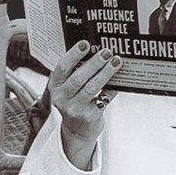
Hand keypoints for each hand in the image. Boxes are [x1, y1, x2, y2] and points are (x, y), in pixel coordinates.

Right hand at [48, 41, 121, 168]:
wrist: (76, 131)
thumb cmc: (74, 102)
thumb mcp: (67, 89)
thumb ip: (74, 73)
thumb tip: (94, 52)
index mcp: (55, 87)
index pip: (62, 67)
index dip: (73, 54)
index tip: (85, 44)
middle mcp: (62, 98)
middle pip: (78, 77)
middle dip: (94, 63)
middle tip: (106, 52)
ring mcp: (75, 109)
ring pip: (92, 87)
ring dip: (106, 73)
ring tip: (116, 62)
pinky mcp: (89, 116)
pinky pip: (104, 98)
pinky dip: (112, 88)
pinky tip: (120, 81)